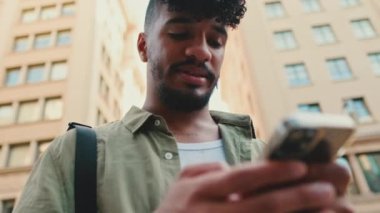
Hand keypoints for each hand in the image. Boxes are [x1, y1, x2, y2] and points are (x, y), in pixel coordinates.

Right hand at [155, 161, 352, 212]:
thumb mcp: (181, 183)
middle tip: (326, 189)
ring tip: (325, 210)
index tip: (299, 166)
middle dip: (295, 197)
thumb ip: (206, 170)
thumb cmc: (171, 210)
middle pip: (259, 205)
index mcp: (200, 191)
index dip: (270, 172)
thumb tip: (231, 168)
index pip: (240, 177)